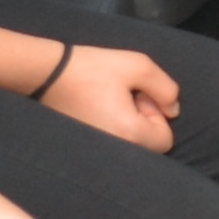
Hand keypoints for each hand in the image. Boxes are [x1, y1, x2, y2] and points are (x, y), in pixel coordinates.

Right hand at [36, 46, 179, 147]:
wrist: (45, 73)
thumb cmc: (92, 68)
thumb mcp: (138, 65)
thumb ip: (166, 88)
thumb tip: (173, 110)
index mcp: (129, 134)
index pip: (165, 139)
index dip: (156, 114)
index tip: (136, 95)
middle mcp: (115, 151)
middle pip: (147, 145)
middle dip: (143, 120)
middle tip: (124, 96)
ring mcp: (97, 153)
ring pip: (130, 145)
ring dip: (128, 124)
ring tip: (110, 101)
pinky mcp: (84, 149)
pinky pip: (112, 146)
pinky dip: (112, 129)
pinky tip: (99, 110)